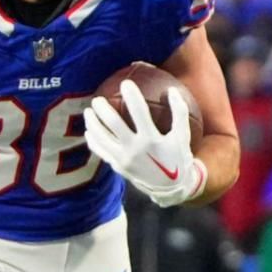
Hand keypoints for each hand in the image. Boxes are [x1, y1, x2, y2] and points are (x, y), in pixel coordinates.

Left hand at [83, 78, 205, 206]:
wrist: (171, 187)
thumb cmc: (178, 157)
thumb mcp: (182, 135)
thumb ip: (179, 112)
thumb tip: (171, 89)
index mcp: (152, 140)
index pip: (139, 113)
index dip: (132, 96)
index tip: (126, 83)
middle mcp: (135, 150)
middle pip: (113, 124)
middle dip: (103, 109)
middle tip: (97, 99)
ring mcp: (124, 160)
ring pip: (102, 138)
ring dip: (93, 123)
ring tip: (88, 111)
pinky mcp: (118, 167)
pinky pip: (101, 152)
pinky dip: (93, 141)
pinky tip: (89, 131)